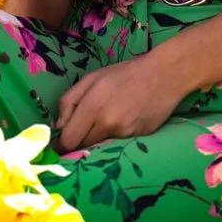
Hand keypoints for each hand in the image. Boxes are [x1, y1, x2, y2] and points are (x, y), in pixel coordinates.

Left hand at [52, 54, 184, 153]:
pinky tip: (123, 122)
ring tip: (104, 122)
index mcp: (93, 105)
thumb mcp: (91, 78)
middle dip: (78, 142)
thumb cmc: (124, 74)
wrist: (164, 75)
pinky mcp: (137, 138)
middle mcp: (108, 122)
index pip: (69, 140)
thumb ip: (69, 101)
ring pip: (99, 147)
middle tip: (81, 131)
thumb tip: (58, 127)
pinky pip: (117, 144)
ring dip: (96, 140)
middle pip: (82, 147)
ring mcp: (124, 133)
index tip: (59, 145)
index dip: (61, 145)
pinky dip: (114, 137)